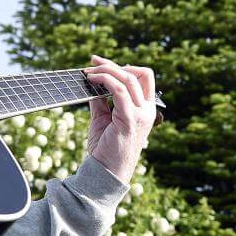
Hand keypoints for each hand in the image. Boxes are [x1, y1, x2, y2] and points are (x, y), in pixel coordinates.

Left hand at [83, 55, 156, 182]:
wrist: (104, 172)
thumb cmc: (104, 148)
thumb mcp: (102, 118)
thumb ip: (101, 100)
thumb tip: (93, 83)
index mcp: (144, 109)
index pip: (143, 78)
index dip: (125, 66)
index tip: (101, 64)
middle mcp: (147, 111)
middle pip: (138, 74)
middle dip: (113, 65)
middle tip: (92, 64)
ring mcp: (141, 115)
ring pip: (129, 79)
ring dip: (107, 70)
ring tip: (88, 72)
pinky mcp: (130, 120)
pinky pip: (120, 91)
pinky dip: (105, 80)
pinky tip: (91, 80)